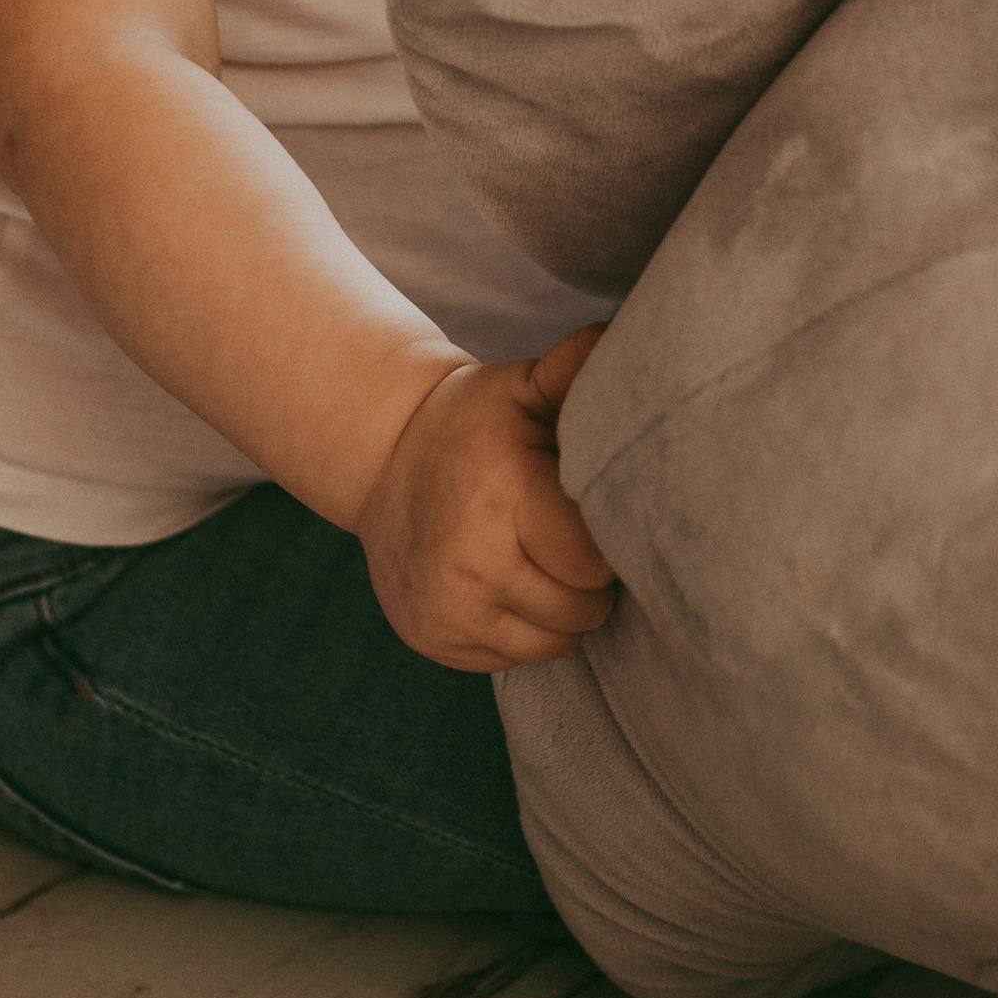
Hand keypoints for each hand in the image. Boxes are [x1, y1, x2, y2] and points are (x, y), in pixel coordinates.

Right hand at [355, 325, 615, 672]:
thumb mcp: (518, 388)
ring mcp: (448, 608)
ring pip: (550, 644)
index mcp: (504, 499)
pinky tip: (511, 586)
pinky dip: (522, 632)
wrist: (383, 460)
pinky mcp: (433, 638)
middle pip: (579, 610)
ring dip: (561, 613)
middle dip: (591, 583)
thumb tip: (614, 338)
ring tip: (548, 565)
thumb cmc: (474, 423)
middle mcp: (471, 563)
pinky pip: (510, 660)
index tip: (597, 520)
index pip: (592, 563)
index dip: (607, 547)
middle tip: (576, 545)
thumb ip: (571, 371)